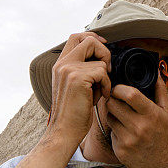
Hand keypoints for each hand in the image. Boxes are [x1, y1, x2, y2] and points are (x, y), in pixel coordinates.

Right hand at [46, 32, 111, 147]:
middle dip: (104, 51)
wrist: (65, 131)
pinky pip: (102, 72)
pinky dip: (106, 85)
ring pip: (99, 60)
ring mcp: (68, 69)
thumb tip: (100, 57)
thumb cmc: (73, 112)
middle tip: (107, 69)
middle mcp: (62, 64)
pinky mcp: (77, 78)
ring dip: (105, 76)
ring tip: (98, 90)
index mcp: (60, 64)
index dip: (93, 38)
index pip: (76, 37)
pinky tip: (100, 96)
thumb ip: (82, 69)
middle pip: (88, 40)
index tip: (104, 47)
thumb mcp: (74, 86)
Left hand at [105, 71, 167, 167]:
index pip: (130, 94)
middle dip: (113, 99)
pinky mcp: (120, 151)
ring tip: (123, 117)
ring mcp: (128, 140)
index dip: (120, 88)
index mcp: (151, 115)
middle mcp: (139, 127)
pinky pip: (111, 133)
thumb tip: (157, 74)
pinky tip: (126, 133)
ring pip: (109, 117)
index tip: (119, 88)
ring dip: (113, 114)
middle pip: (113, 104)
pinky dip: (116, 130)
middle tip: (117, 100)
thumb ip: (161, 92)